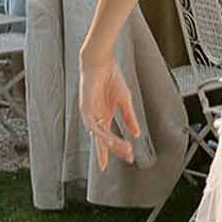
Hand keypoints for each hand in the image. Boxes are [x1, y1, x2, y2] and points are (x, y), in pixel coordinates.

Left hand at [79, 53, 140, 169]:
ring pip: (99, 135)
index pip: (109, 138)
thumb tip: (136, 134)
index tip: (129, 159)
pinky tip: (109, 140)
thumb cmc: (112, 78)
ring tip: (125, 149)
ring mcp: (89, 114)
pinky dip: (101, 133)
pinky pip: (92, 125)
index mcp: (104, 116)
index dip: (116, 149)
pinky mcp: (84, 108)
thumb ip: (129, 118)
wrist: (101, 62)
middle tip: (129, 158)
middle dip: (115, 150)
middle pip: (103, 140)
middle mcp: (95, 118)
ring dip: (112, 143)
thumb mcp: (125, 101)